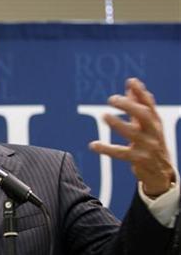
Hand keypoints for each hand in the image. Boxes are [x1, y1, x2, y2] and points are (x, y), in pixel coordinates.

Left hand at [89, 78, 174, 197]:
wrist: (161, 173)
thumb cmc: (151, 143)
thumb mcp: (147, 125)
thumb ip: (138, 106)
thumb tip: (131, 85)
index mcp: (155, 123)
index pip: (149, 105)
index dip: (141, 93)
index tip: (131, 81)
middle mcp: (154, 133)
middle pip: (144, 116)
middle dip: (129, 106)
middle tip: (112, 99)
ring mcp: (148, 147)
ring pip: (133, 134)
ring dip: (118, 124)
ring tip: (104, 115)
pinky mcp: (139, 160)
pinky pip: (121, 153)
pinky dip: (106, 149)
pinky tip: (93, 145)